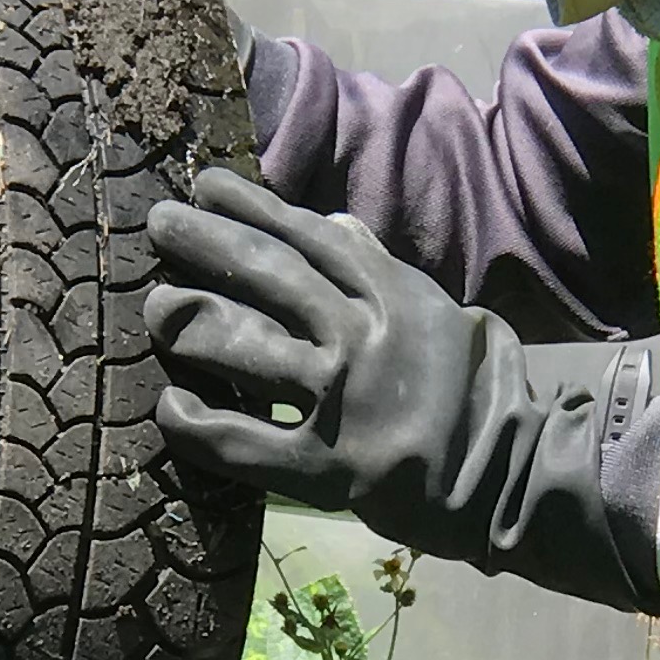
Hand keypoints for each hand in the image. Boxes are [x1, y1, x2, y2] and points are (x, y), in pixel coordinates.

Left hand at [143, 172, 497, 537]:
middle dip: (207, 243)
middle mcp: (362, 338)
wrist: (504, 474)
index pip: (309, 237)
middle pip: (269, 277)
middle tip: (161, 223)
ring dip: (192, 325)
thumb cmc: (469, 386)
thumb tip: (331, 221)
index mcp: (392, 295)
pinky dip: (199, 425)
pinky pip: (244, 443)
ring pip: (248, 351)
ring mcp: (341, 403)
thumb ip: (377, 267)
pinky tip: (168, 406)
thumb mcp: (433, 312)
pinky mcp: (324, 469)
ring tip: (155, 307)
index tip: (205, 185)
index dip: (253, 206)